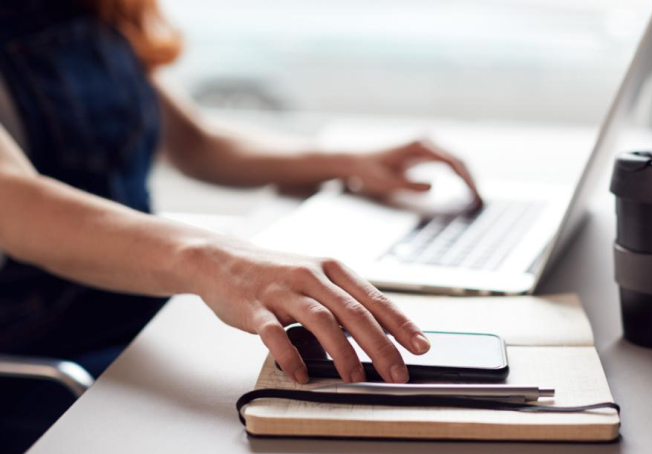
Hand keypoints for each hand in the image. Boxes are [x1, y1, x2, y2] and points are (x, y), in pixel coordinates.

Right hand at [196, 240, 430, 383]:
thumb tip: (382, 333)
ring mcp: (283, 291)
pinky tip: (302, 374)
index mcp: (332, 269)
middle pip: (354, 312)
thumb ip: (345, 301)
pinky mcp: (255, 307)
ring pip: (321, 321)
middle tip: (397, 372)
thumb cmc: (276, 274)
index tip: (421, 346)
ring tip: (356, 378)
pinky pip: (275, 334)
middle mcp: (312, 276)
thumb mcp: (316, 277)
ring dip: (342, 352)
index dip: (401, 323)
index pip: (374, 298)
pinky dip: (291, 356)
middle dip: (380, 345)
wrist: (222, 260)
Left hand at [344, 139, 481, 204]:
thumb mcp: (386, 183)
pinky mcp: (425, 153)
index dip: (466, 180)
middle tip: (480, 202)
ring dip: (467, 180)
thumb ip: (409, 185)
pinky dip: (458, 178)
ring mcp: (427, 146)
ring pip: (456, 162)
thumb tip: (433, 186)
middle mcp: (426, 142)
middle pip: (459, 161)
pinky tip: (464, 192)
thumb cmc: (368, 172)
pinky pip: (448, 165)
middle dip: (471, 181)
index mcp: (419, 146)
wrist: (354, 161)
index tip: (473, 196)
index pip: (453, 162)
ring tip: (476, 200)